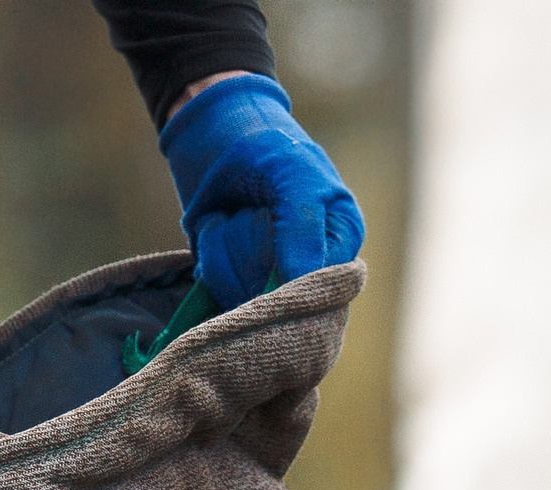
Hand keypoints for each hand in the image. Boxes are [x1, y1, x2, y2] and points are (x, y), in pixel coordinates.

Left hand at [158, 73, 363, 310]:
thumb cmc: (264, 145)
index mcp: (340, 242)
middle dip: (251, 252)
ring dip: (225, 250)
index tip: (271, 238)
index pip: (322, 290)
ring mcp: (270, 275)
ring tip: (228, 215)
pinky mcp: (235, 278)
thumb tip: (300, 284)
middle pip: (279, 298)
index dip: (290, 276)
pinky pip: (219, 291)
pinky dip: (209, 256)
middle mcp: (309, 266)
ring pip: (244, 296)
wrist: (211, 129)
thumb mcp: (293, 175)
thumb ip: (303, 227)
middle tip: (247, 211)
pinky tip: (215, 226)